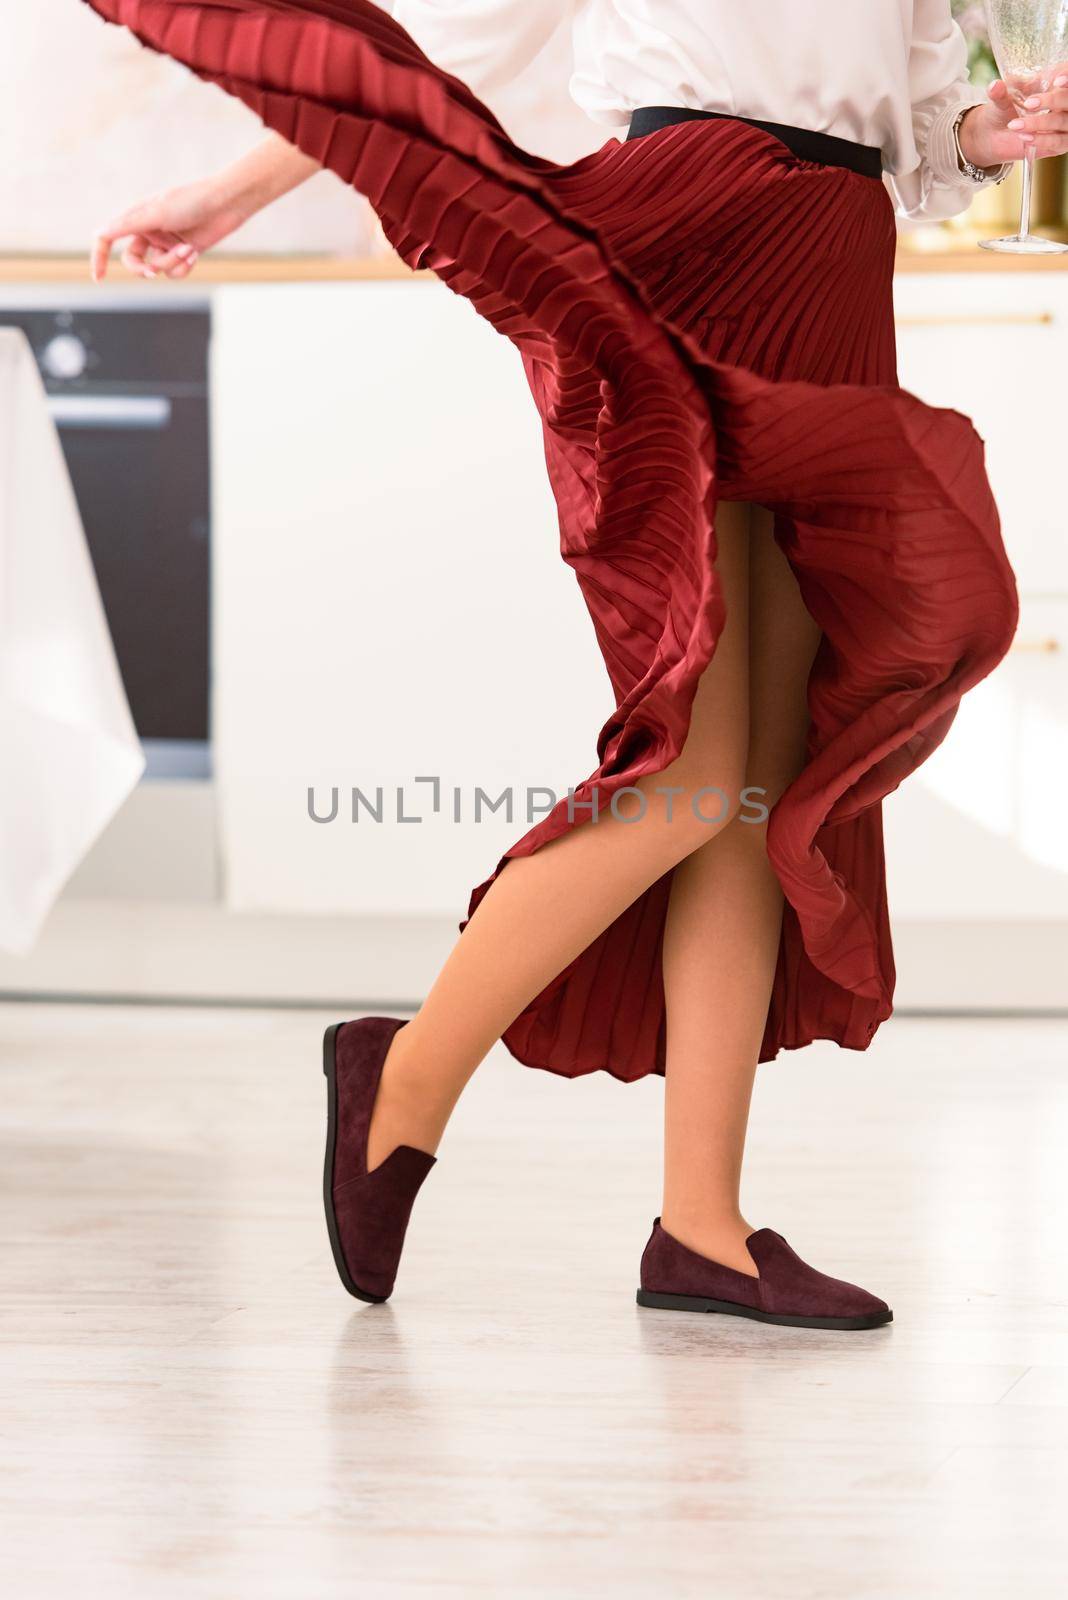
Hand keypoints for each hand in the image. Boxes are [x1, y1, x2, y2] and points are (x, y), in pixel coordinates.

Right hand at [90, 174, 251, 281]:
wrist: (225, 204)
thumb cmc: (190, 202)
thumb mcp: (156, 213)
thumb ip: (127, 224)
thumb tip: (99, 233)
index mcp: (136, 218)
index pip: (108, 238)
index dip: (100, 257)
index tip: (98, 278)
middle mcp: (148, 231)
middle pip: (133, 262)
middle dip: (143, 269)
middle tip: (151, 272)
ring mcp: (166, 244)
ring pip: (157, 269)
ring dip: (171, 263)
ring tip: (187, 249)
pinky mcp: (183, 254)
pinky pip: (175, 273)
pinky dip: (183, 266)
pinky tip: (193, 252)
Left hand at [958, 67, 1067, 170]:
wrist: (997, 134)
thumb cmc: (1006, 109)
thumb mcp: (1003, 98)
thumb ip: (1000, 92)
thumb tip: (995, 86)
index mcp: (1057, 84)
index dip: (1067, 78)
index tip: (1058, 80)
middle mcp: (1064, 103)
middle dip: (1053, 100)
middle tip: (1029, 104)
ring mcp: (1065, 123)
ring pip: (1062, 121)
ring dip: (1040, 123)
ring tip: (1016, 125)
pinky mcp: (1061, 143)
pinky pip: (1057, 141)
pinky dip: (1042, 139)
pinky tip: (1026, 137)